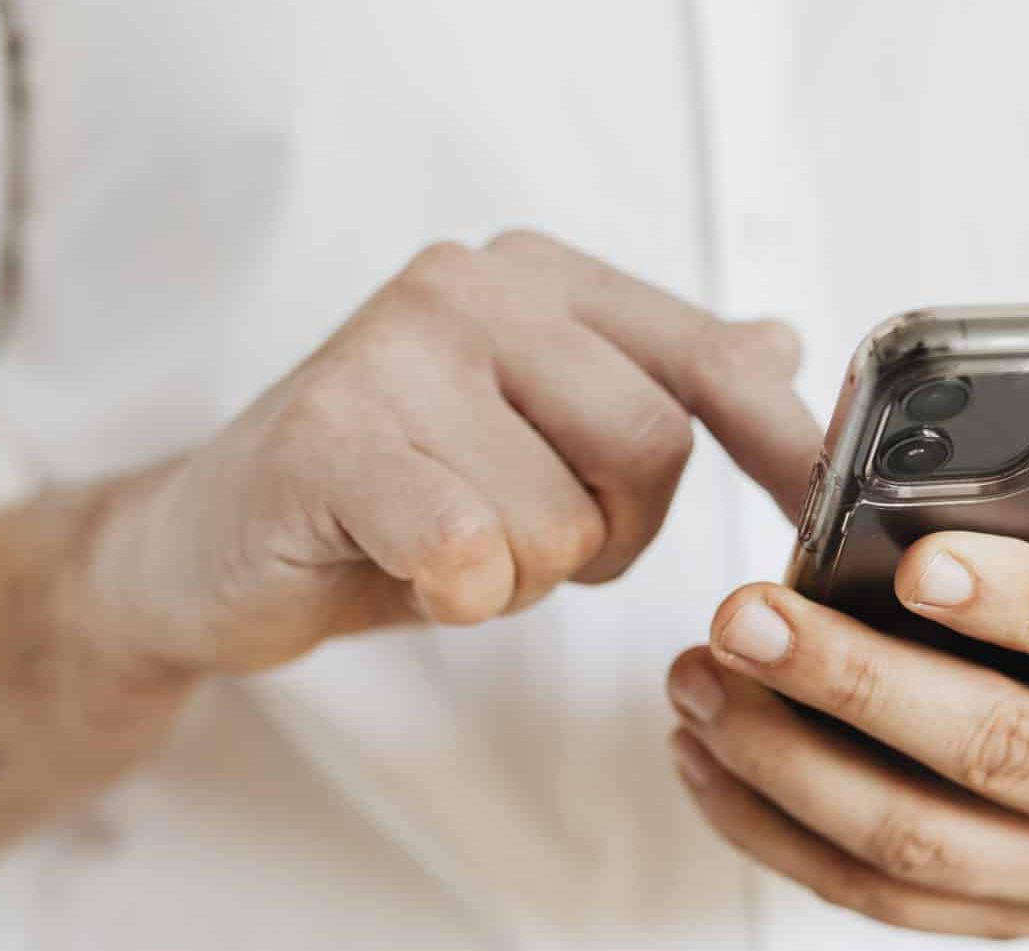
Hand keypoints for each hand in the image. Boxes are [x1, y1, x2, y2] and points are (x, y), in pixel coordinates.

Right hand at [80, 231, 817, 675]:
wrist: (208, 549)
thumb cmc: (392, 496)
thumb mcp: (540, 432)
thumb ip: (656, 385)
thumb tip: (781, 343)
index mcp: (539, 278)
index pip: (708, 359)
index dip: (780, 446)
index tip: (820, 518)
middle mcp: (472, 285)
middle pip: (652, 446)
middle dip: (609, 534)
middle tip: (521, 539)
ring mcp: (394, 351)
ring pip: (565, 520)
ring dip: (522, 575)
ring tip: (447, 546)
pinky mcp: (330, 439)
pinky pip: (471, 553)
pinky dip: (457, 594)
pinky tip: (404, 570)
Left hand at [664, 458, 1028, 937]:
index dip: (1026, 603)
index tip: (916, 559)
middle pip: (998, 750)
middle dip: (855, 680)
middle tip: (746, 614)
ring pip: (912, 839)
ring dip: (784, 758)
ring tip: (700, 676)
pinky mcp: (995, 928)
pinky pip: (865, 895)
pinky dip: (769, 827)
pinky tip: (704, 754)